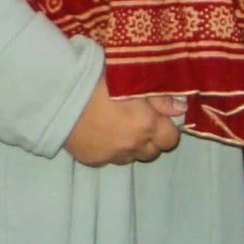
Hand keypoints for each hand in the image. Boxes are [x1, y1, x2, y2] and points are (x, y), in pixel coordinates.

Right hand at [65, 80, 186, 166]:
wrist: (62, 95)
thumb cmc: (103, 82)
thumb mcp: (136, 83)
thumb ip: (161, 99)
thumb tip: (181, 109)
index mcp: (146, 126)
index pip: (171, 140)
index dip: (168, 130)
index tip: (160, 120)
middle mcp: (132, 146)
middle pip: (152, 153)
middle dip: (151, 140)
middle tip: (141, 123)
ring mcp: (110, 156)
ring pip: (131, 158)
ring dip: (132, 147)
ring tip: (121, 128)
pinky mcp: (91, 160)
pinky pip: (109, 160)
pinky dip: (111, 150)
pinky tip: (103, 134)